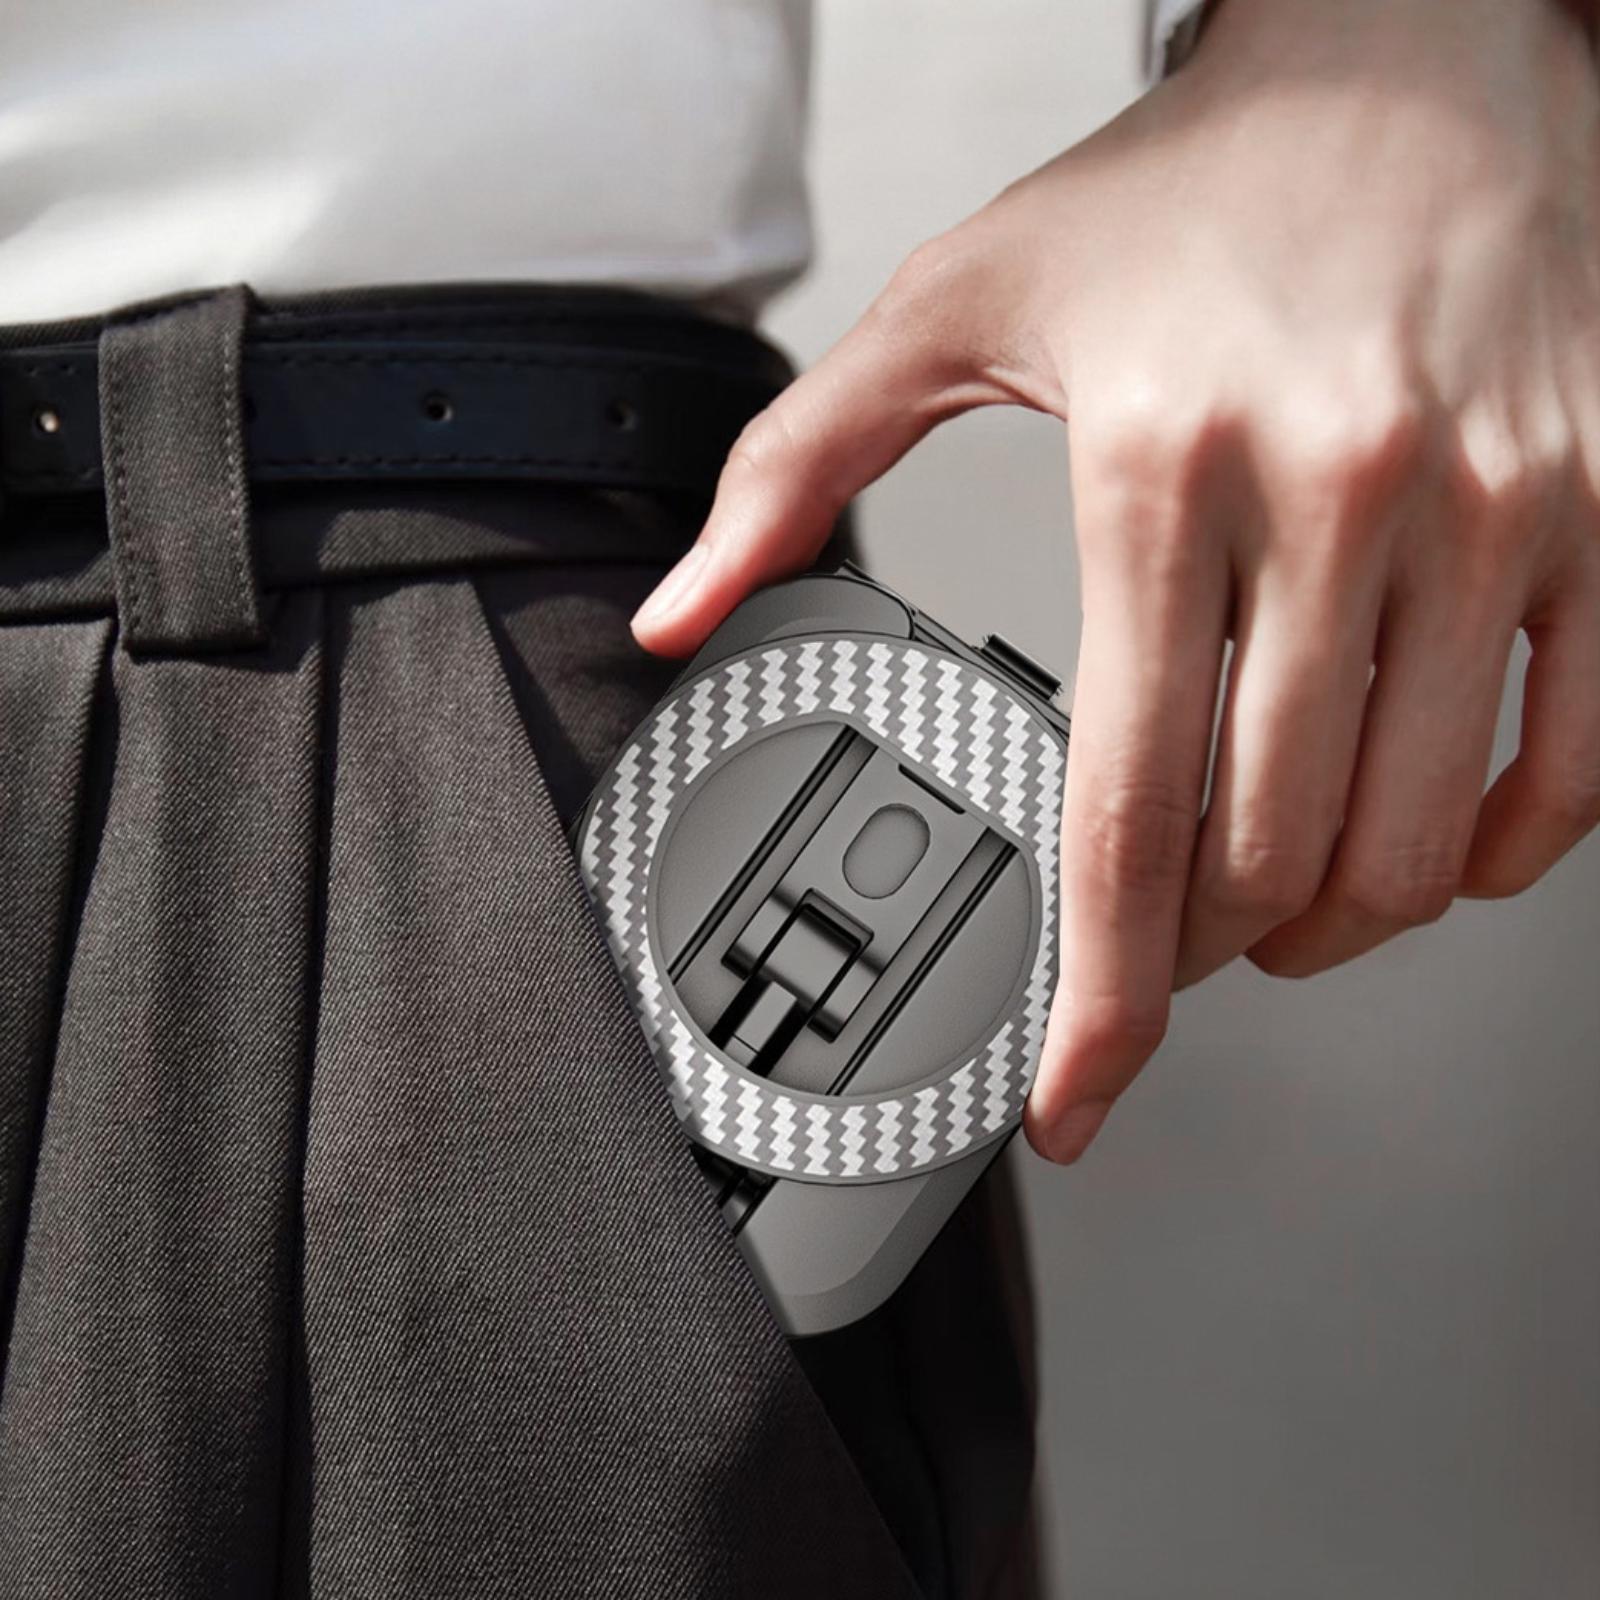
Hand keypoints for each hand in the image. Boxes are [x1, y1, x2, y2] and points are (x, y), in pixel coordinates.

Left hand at [631, 0, 1599, 1164]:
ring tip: (1277, 920)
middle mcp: (1343, 496)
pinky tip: (1425, 851)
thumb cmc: (1183, 189)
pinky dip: (1495, 858)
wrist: (1408, 50)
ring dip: (1337, 930)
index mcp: (1164, 469)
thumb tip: (682, 617)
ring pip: (1425, 840)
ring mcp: (1495, 510)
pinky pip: (1575, 767)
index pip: (1126, 811)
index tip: (1074, 1097)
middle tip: (1165, 958)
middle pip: (1273, 853)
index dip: (1102, 999)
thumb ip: (793, 468)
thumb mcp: (953, 303)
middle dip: (1205, 958)